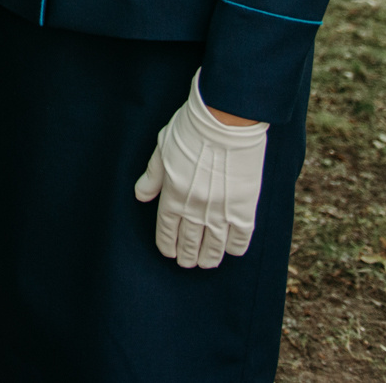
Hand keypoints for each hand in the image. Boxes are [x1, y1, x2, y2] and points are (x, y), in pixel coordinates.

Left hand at [132, 71, 267, 267]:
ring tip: (206, 263)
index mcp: (173, 194)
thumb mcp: (162, 150)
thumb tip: (141, 196)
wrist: (225, 121)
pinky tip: (231, 250)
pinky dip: (235, 247)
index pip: (167, 229)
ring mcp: (221, 210)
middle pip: (189, 241)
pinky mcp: (244, 207)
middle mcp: (195, 208)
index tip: (168, 253)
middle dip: (187, 255)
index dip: (167, 244)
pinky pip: (240, 237)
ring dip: (208, 257)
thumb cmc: (190, 130)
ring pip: (213, 245)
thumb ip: (152, 177)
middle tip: (187, 263)